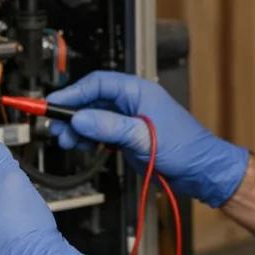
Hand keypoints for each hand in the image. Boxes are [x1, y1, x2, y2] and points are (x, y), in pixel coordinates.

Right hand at [47, 71, 249, 207]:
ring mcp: (130, 119)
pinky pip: (102, 132)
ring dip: (78, 128)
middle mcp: (132, 102)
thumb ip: (109, 126)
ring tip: (66, 141)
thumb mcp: (142, 136)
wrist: (201, 171)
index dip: (73, 93)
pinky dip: (88, 138)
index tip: (53, 105)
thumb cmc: (185, 148)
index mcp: (138, 91)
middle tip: (56, 128)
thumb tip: (80, 118)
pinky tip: (80, 146)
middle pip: (92, 100)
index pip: (97, 83)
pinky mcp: (129, 136)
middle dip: (72, 114)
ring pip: (94, 117)